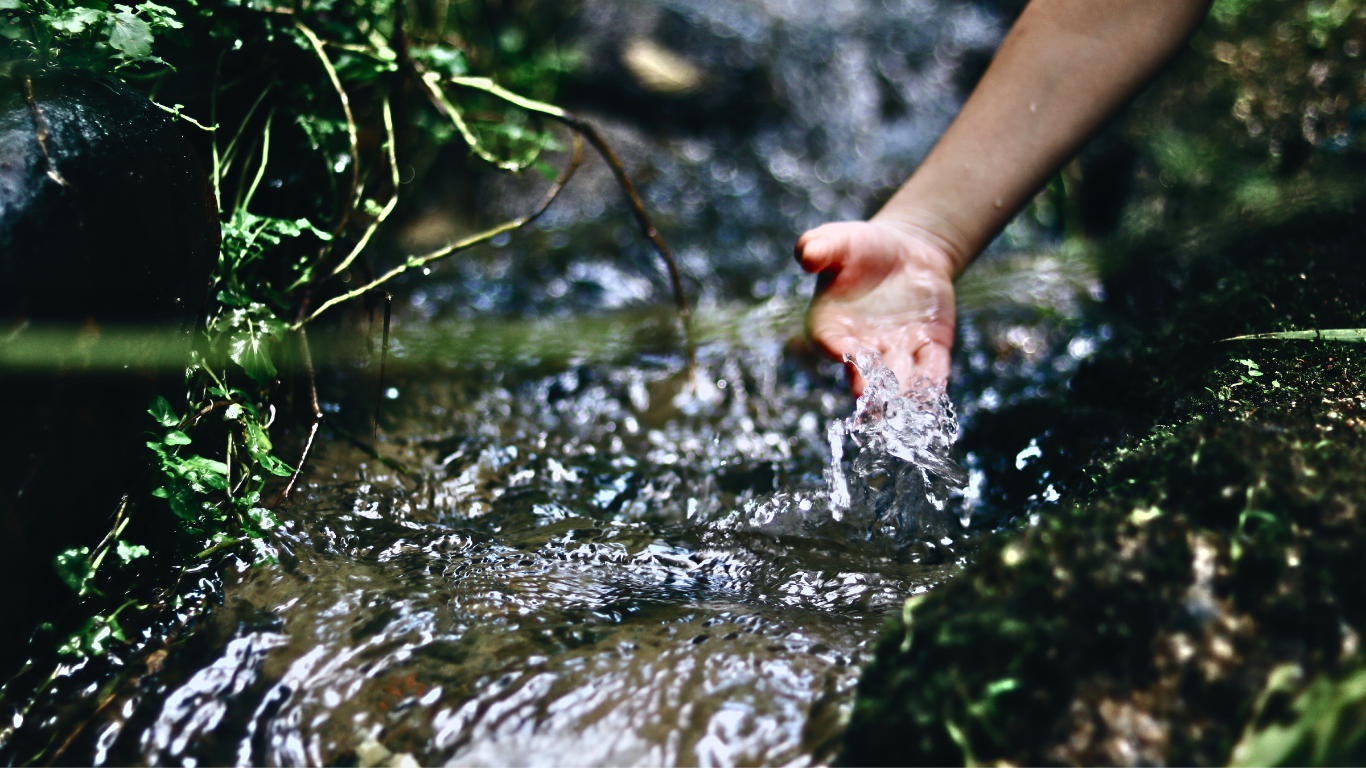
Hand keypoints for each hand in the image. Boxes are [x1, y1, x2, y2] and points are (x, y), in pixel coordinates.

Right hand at [795, 221, 957, 395]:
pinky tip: (937, 398)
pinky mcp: (929, 348)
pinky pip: (932, 368)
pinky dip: (934, 383)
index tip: (843, 354)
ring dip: (904, 394)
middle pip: (865, 370)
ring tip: (907, 411)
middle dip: (870, 385)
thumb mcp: (839, 240)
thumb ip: (819, 247)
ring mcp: (897, 351)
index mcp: (831, 325)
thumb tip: (807, 255)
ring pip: (900, 377)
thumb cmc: (861, 247)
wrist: (905, 252)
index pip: (830, 341)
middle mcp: (862, 347)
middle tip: (873, 401)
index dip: (836, 348)